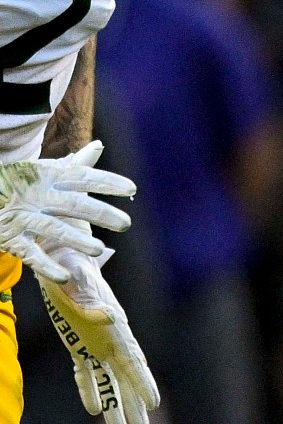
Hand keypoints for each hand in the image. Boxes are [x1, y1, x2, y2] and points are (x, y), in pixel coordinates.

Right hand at [0, 141, 131, 284]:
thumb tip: (98, 147)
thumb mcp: (44, 171)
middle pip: (72, 203)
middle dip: (99, 213)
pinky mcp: (11, 237)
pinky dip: (47, 266)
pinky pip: (30, 253)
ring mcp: (23, 217)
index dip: (105, 182)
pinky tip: (65, 276)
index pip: (81, 177)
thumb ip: (75, 165)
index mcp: (47, 177)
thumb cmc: (20, 184)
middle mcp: (37, 195)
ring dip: (75, 239)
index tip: (131, 189)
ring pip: (51, 228)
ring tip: (98, 249)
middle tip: (125, 223)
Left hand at [40, 250, 156, 423]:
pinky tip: (94, 408)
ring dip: (115, 402)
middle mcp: (110, 338)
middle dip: (134, 402)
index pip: (133, 360)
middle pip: (125, 376)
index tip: (155, 402)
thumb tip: (107, 315)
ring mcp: (95, 343)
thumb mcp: (79, 280)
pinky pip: (85, 372)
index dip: (144, 382)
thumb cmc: (72, 267)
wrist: (62, 260)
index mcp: (115, 326)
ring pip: (108, 378)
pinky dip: (89, 389)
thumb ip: (90, 297)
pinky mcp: (78, 344)